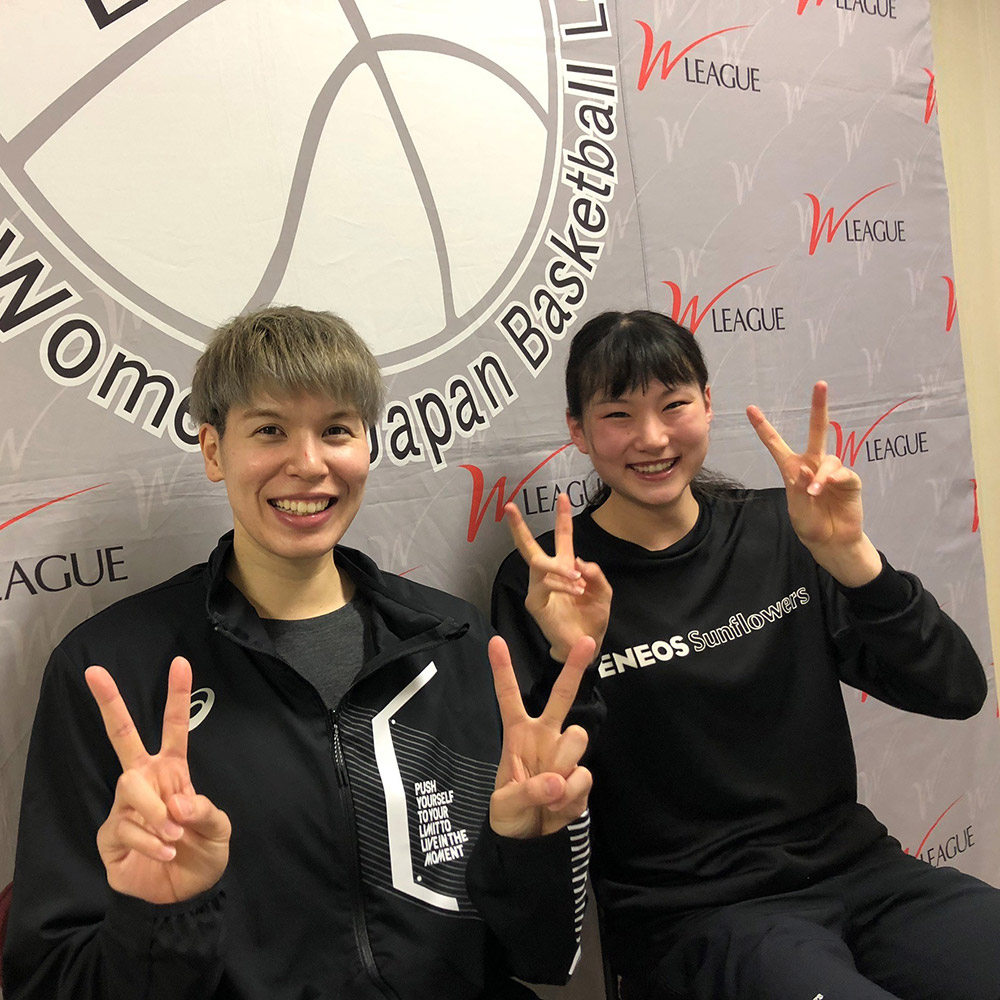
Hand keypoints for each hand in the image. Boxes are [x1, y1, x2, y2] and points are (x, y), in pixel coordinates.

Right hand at [85, 656, 230, 903]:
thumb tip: (178, 803)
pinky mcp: (111, 834)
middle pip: (122, 736)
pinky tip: (165, 851)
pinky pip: (127, 826)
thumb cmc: (202, 853)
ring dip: (156, 812)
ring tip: (176, 834)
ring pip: (131, 788)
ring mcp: (125, 806)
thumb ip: (204, 811)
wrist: (184, 896)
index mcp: (173, 771)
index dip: (177, 697)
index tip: (181, 662)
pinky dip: (152, 841)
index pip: (174, 728)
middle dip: (110, 703)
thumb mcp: (219, 829)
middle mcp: (145, 780)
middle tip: (95, 672)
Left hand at [488, 635, 593, 839]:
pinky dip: (571, 795)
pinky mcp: (581, 776)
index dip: (502, 670)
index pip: (508, 696)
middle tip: (585, 641)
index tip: (495, 641)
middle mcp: (545, 736)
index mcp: (518, 734)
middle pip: (562, 696)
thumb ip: (529, 791)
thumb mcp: (505, 804)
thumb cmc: (509, 813)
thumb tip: (558, 782)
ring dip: (565, 763)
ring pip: (578, 737)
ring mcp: (566, 754)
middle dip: (574, 668)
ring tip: (549, 792)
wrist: (531, 840)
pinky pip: (584, 776)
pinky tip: (558, 807)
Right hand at [505, 492, 611, 660]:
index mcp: (565, 566)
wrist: (586, 645)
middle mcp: (548, 574)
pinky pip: (544, 584)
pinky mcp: (535, 602)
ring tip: (578, 582)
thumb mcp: (603, 592)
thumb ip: (595, 574)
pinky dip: (561, 585)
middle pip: (528, 546)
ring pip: (540, 564)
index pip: (563, 536)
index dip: (562, 516)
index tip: (562, 495)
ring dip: (560, 570)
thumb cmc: (592, 618)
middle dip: (518, 526)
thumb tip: (577, 561)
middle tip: (508, 506)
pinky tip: (575, 591)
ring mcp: (538, 587)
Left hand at [747, 381, 880, 586]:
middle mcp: (813, 464)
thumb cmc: (810, 524)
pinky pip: (843, 473)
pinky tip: (827, 487)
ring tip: (814, 492)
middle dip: (818, 407)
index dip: (764, 427)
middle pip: (816, 431)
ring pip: (829, 459)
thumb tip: (807, 469)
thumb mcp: (796, 509)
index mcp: (792, 468)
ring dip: (820, 475)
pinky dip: (834, 479)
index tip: (750, 409)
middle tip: (820, 384)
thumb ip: (799, 489)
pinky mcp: (850, 481)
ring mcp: (832, 471)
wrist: (831, 541)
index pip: (776, 444)